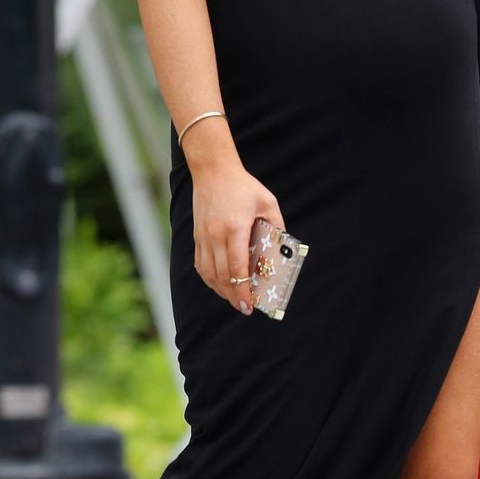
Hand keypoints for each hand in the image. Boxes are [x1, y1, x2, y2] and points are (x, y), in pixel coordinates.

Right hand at [190, 160, 285, 312]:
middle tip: (245, 307)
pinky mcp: (197, 237)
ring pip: (209, 274)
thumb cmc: (243, 186)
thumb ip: (277, 226)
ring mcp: (204, 237)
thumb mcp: (267, 202)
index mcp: (235, 228)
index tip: (250, 303)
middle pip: (222, 276)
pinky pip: (200, 265)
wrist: (213, 171)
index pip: (237, 267)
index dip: (243, 289)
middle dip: (234, 296)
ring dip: (221, 290)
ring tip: (234, 299)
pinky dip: (210, 279)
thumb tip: (282, 249)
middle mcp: (216, 235)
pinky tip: (220, 284)